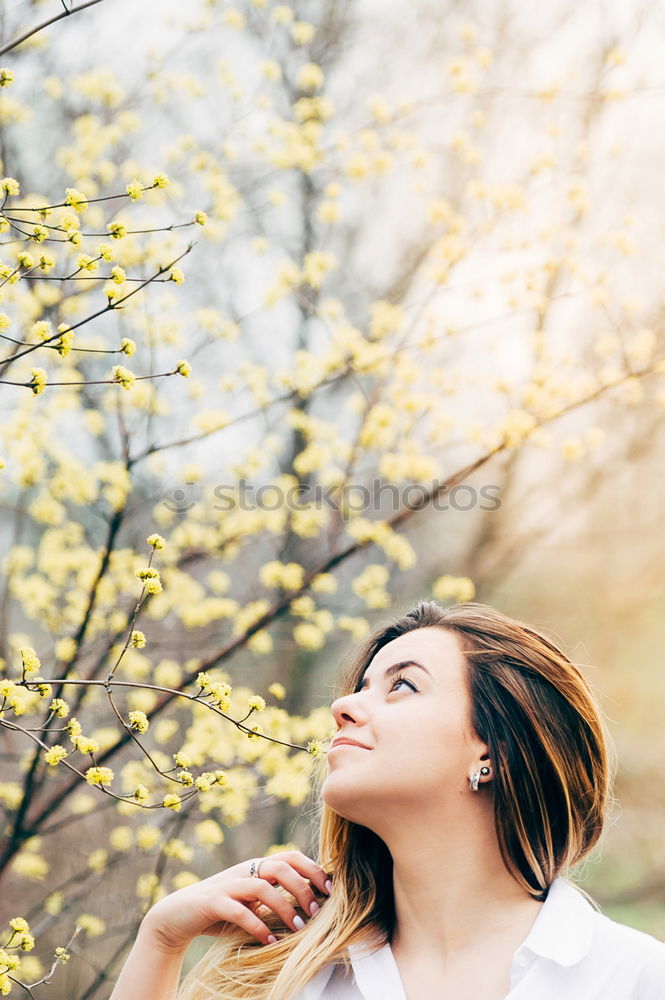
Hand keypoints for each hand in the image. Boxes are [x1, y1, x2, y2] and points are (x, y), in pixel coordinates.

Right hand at [141, 850, 331, 951]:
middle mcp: (243, 871)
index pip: (290, 856)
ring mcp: (228, 885)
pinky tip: (271, 942)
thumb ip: (272, 898)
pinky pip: (239, 911)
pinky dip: (258, 927)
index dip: (313, 869)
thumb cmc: (220, 912)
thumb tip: (310, 906)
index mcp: (255, 868)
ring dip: (285, 907)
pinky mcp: (213, 903)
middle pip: (280, 866)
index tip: (331, 889)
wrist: (176, 917)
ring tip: (299, 929)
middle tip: (317, 912)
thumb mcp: (250, 903)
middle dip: (303, 887)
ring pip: (262, 886)